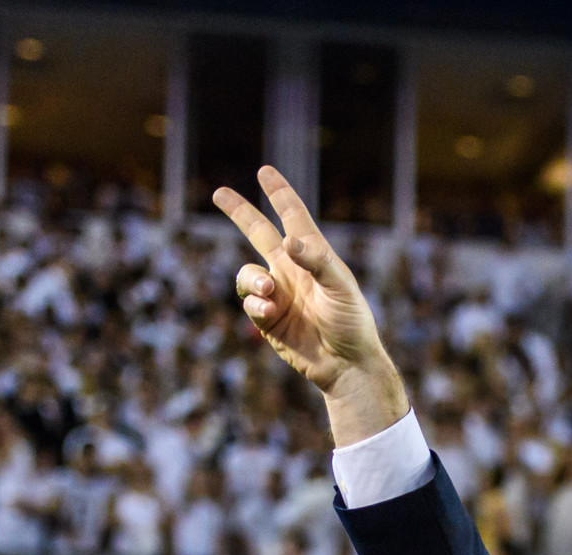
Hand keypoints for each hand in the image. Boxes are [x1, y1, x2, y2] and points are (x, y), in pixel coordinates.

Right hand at [213, 166, 407, 443]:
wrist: (346, 365)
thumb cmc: (352, 323)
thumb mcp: (341, 287)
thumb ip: (316, 260)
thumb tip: (287, 240)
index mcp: (313, 256)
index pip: (293, 217)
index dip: (279, 194)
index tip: (265, 172)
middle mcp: (291, 270)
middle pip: (258, 233)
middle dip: (239, 212)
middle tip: (219, 193)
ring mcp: (277, 294)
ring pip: (247, 273)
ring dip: (252, 279)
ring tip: (269, 291)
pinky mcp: (267, 319)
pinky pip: (249, 304)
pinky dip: (255, 305)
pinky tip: (270, 312)